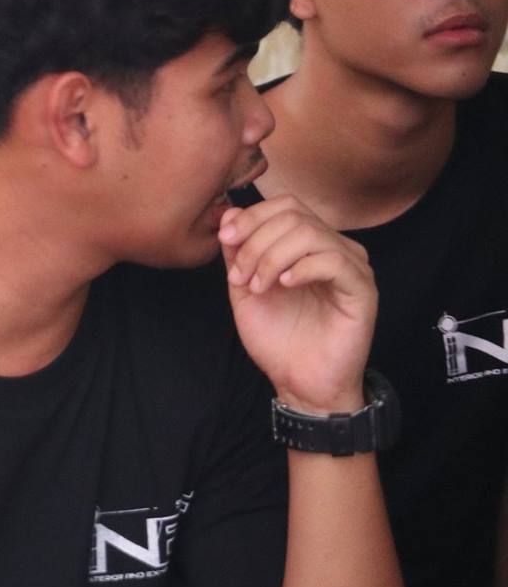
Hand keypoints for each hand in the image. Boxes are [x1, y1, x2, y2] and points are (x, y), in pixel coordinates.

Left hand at [220, 195, 376, 414]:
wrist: (299, 381)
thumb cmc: (277, 337)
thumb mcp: (244, 286)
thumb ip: (237, 250)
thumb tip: (229, 213)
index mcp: (309, 244)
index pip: (285, 205)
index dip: (251, 217)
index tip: (225, 240)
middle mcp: (334, 248)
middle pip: (294, 215)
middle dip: (255, 241)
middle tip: (239, 276)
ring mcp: (352, 267)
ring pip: (310, 233)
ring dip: (271, 257)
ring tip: (258, 287)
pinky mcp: (362, 290)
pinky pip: (334, 260)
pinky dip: (300, 268)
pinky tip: (283, 285)